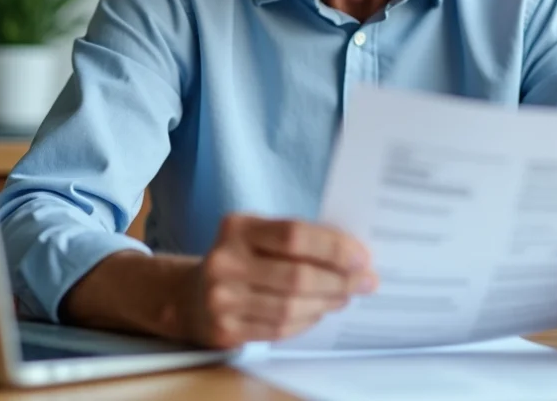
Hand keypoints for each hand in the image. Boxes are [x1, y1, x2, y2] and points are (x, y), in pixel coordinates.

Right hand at [180, 213, 376, 347]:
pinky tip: (318, 312)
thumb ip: (297, 240)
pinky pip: (278, 328)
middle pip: (297, 275)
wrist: (190, 296)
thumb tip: (352, 254)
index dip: (333, 247)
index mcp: (238, 227)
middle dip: (340, 280)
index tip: (362, 256)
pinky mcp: (225, 328)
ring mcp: (222, 298)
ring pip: (290, 306)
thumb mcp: (257, 237)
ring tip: (345, 296)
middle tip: (366, 281)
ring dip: (327, 302)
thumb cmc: (240, 260)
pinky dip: (306, 320)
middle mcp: (225, 261)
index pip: (294, 235)